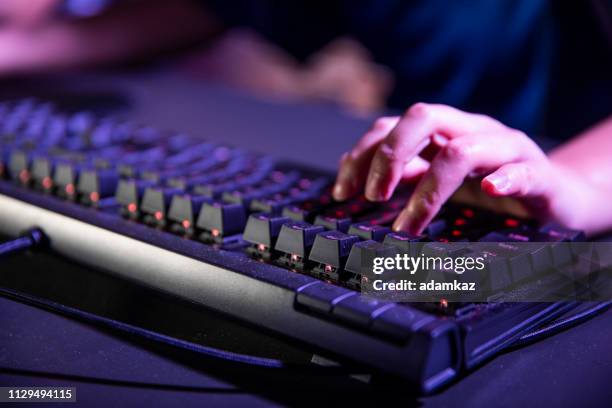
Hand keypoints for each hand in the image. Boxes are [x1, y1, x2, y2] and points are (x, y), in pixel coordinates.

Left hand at [333, 103, 597, 234]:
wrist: (555, 198)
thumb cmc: (489, 191)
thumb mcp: (439, 181)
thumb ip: (405, 174)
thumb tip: (354, 179)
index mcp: (443, 133)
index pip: (392, 126)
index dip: (362, 154)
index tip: (342, 192)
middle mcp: (471, 131)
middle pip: (423, 118)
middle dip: (390, 155)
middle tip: (374, 198)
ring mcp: (506, 149)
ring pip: (463, 150)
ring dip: (430, 189)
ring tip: (409, 224)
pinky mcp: (540, 175)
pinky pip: (523, 171)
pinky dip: (505, 178)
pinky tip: (490, 189)